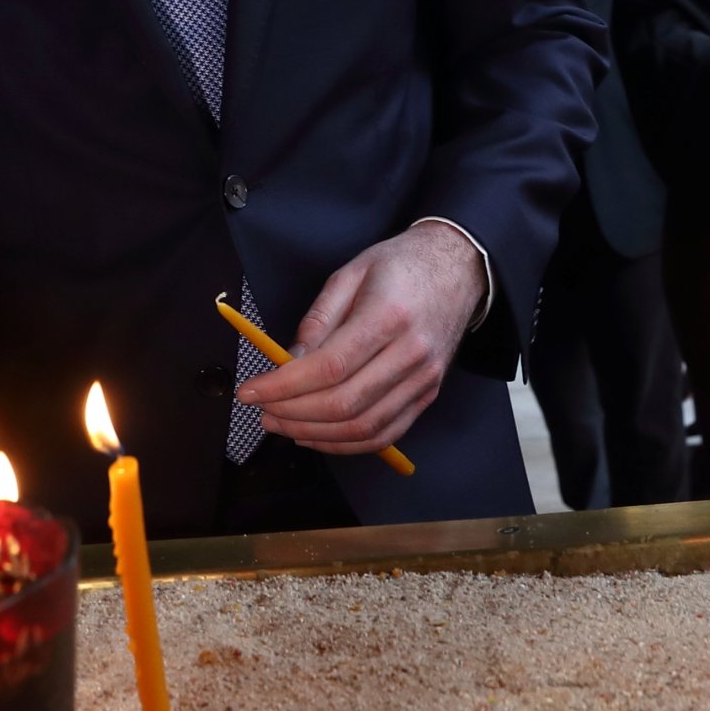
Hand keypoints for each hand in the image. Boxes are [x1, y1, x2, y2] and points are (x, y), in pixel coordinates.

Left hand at [237, 222, 483, 454]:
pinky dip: (346, 443)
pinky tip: (317, 435)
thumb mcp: (350, 274)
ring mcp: (424, 380)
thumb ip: (318, 320)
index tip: (251, 391)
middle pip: (344, 403)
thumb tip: (288, 361)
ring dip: (315, 435)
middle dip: (293, 414)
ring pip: (364, 426)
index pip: (329, 367)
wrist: (458, 269)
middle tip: (262, 411)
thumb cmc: (400, 267)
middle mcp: (411, 354)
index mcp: (389, 315)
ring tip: (282, 424)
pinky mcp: (428, 395)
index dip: (284, 386)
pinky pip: (385, 434)